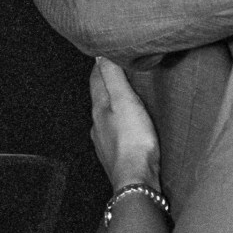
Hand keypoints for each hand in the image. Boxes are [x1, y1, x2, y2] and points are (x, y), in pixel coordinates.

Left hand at [89, 57, 160, 189]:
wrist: (136, 179)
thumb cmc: (133, 140)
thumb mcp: (124, 101)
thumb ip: (113, 77)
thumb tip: (100, 55)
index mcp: (98, 109)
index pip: (96, 81)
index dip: (100, 66)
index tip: (105, 54)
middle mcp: (97, 125)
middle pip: (100, 98)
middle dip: (106, 84)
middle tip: (114, 70)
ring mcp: (104, 142)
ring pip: (106, 116)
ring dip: (113, 104)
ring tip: (123, 97)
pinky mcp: (115, 155)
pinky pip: (114, 132)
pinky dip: (119, 123)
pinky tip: (127, 126)